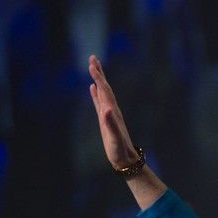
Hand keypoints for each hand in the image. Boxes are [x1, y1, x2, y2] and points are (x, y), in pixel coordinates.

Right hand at [88, 54, 139, 168]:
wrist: (125, 160)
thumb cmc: (120, 150)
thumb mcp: (115, 138)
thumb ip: (111, 124)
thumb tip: (107, 110)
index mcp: (112, 112)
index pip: (104, 90)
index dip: (98, 77)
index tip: (91, 65)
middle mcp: (111, 110)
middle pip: (104, 87)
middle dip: (98, 72)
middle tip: (92, 57)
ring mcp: (108, 114)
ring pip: (102, 92)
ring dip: (97, 79)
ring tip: (93, 67)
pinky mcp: (105, 120)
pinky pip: (99, 103)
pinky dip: (95, 94)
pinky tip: (92, 88)